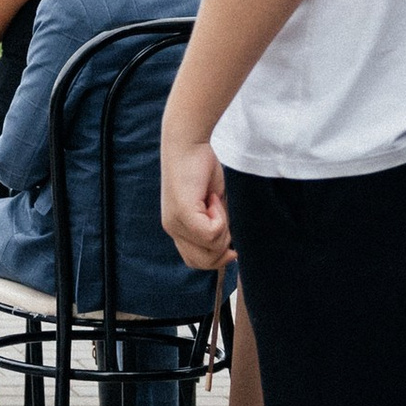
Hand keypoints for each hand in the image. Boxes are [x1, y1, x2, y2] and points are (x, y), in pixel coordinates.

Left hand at [161, 123, 229, 272]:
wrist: (187, 143)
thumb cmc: (201, 169)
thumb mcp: (211, 205)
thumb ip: (215, 226)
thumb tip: (229, 251)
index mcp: (177, 228)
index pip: (195, 261)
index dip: (216, 261)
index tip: (232, 251)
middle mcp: (172, 228)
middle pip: (203, 262)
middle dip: (222, 247)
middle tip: (223, 219)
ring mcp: (175, 223)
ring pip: (211, 248)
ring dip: (223, 227)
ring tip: (214, 202)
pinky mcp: (183, 215)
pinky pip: (212, 233)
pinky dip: (221, 216)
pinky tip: (211, 197)